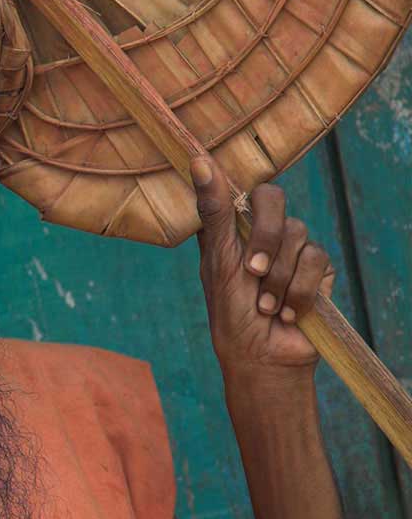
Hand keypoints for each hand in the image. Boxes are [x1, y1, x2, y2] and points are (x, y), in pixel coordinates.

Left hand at [190, 156, 335, 380]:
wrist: (261, 357)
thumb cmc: (230, 312)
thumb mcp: (218, 260)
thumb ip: (215, 211)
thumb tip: (199, 161)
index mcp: (230, 226)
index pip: (238, 185)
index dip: (234, 184)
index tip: (221, 189)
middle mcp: (261, 231)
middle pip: (274, 197)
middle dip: (265, 236)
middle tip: (253, 271)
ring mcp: (291, 248)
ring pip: (297, 233)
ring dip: (278, 277)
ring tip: (265, 306)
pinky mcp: (318, 269)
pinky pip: (316, 259)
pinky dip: (298, 290)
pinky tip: (288, 311)